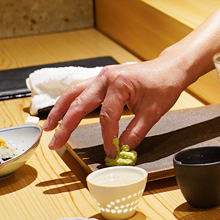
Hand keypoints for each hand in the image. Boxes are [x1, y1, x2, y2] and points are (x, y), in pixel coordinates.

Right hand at [43, 0, 219, 156]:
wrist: (170, 68)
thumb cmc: (164, 85)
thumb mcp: (154, 112)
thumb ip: (136, 132)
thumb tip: (123, 150)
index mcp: (119, 83)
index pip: (107, 117)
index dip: (107, 137)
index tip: (110, 151)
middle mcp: (106, 77)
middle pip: (79, 103)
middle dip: (65, 125)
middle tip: (55, 143)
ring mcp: (102, 76)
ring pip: (74, 93)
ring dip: (60, 110)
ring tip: (49, 128)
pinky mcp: (102, 79)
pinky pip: (80, 90)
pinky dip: (69, 103)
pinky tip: (62, 113)